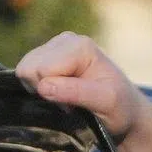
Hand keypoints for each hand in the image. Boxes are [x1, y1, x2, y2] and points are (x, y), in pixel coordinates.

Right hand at [16, 32, 151, 151]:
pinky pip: (27, 73)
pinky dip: (41, 87)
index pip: (41, 70)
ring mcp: (55, 47)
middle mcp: (65, 40)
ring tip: (68, 96)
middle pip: (28, 67)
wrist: (126, 110)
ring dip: (43, 89)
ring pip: (25, 70)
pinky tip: (61, 91)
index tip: (76, 101)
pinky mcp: (49, 57)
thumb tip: (44, 86)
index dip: (53, 92)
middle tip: (71, 100)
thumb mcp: (106, 102)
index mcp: (79, 46)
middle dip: (45, 89)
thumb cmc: (120, 108)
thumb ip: (76, 92)